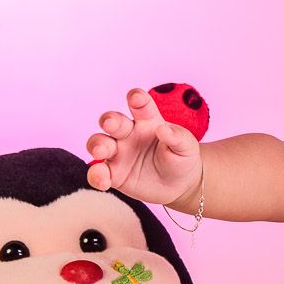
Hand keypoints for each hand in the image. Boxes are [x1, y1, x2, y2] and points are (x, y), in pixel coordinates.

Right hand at [86, 88, 201, 206]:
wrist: (179, 185)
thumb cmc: (181, 158)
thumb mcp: (186, 147)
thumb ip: (177, 137)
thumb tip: (163, 129)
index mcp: (148, 120)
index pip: (140, 104)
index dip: (137, 98)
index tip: (136, 97)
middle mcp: (129, 133)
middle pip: (113, 121)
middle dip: (109, 120)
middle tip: (110, 124)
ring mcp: (118, 153)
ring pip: (99, 143)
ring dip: (96, 145)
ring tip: (100, 151)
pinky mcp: (113, 173)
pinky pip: (98, 173)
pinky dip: (96, 176)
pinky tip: (103, 181)